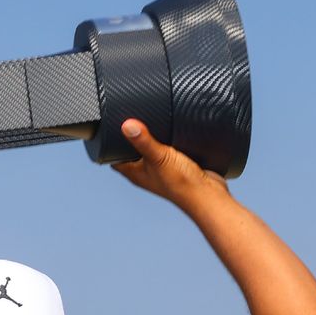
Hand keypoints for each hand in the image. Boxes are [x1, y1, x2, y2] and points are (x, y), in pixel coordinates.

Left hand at [111, 118, 229, 208]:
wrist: (207, 194)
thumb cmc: (181, 183)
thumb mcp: (159, 156)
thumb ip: (143, 140)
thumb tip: (126, 125)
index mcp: (135, 173)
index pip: (114, 158)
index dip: (109, 144)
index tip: (108, 128)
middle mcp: (145, 173)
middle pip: (131, 153)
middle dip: (130, 138)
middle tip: (129, 120)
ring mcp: (160, 170)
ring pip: (149, 152)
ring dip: (149, 139)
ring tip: (148, 123)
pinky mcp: (175, 167)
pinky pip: (166, 152)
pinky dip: (166, 143)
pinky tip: (170, 133)